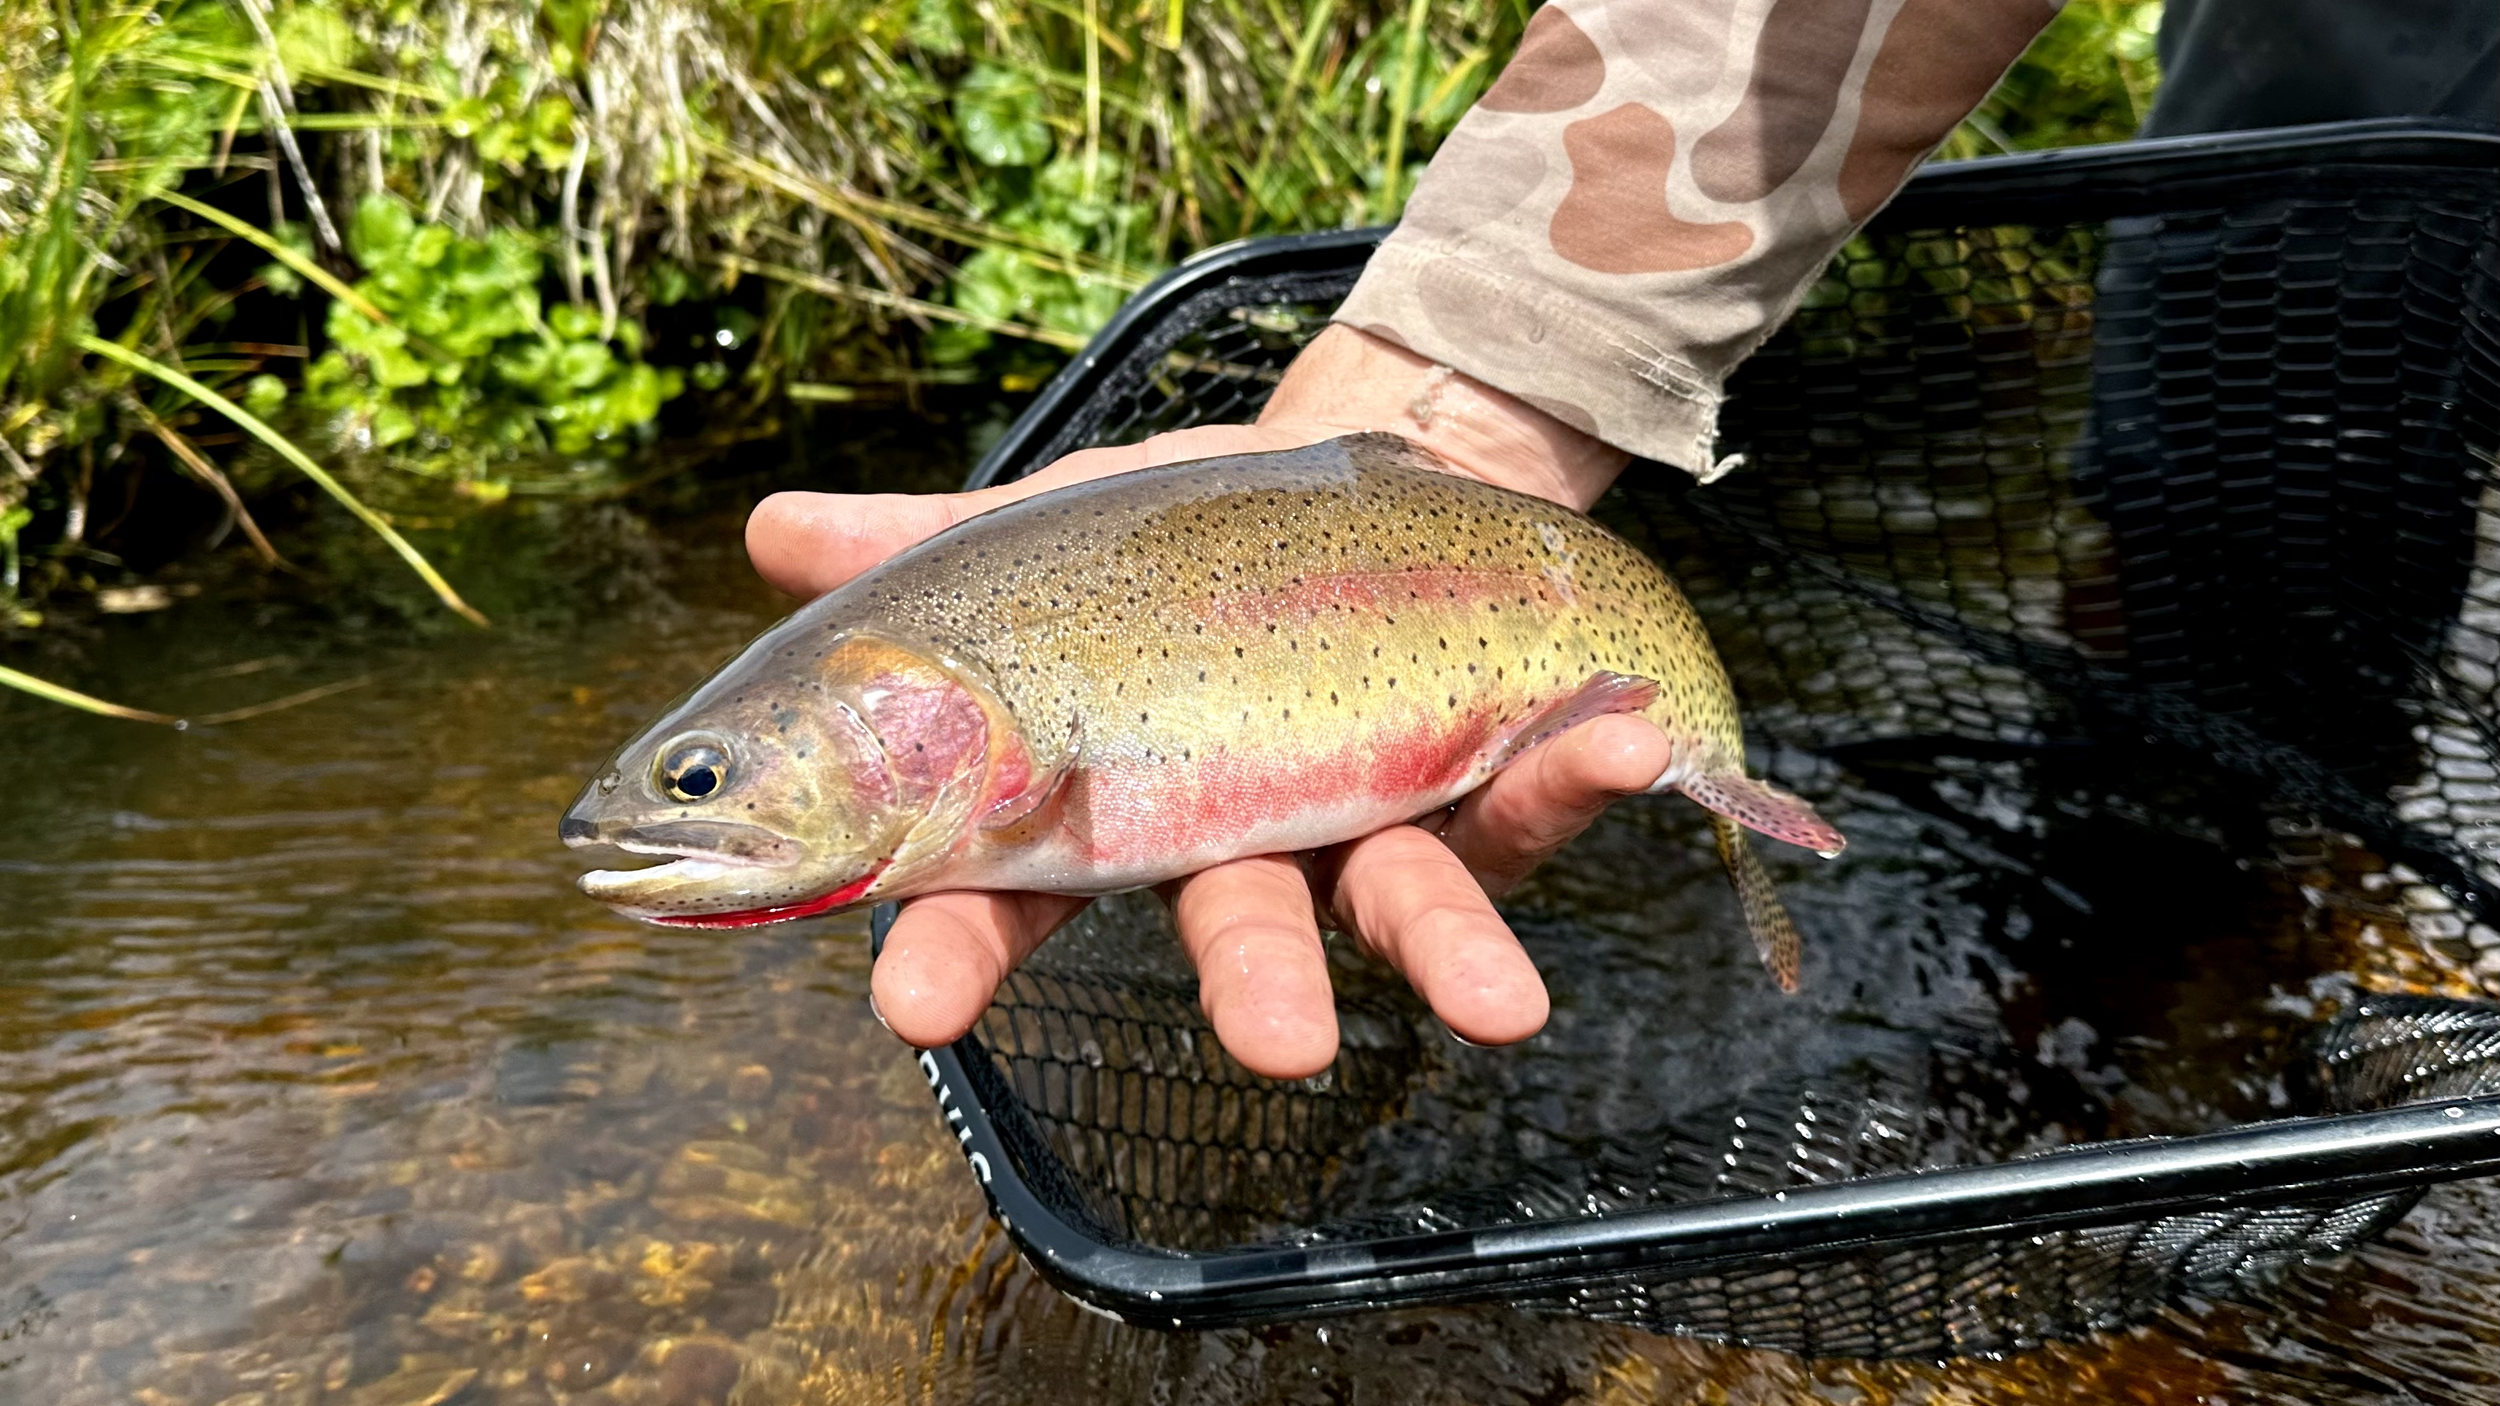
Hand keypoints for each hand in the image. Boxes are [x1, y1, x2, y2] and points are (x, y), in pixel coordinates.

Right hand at [747, 325, 1664, 1077]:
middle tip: (1275, 1047)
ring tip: (1501, 1007)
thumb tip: (765, 530)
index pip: (1017, 897)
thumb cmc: (1186, 537)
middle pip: (1236, 934)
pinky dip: (1583, 776)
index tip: (911, 1006)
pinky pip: (1540, 796)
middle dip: (1255, 992)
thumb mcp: (1053, 533)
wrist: (1368, 472)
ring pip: (1401, 909)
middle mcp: (1246, 844)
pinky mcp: (1491, 786)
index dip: (962, 953)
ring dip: (1452, 953)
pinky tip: (1623, 743)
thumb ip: (919, 544)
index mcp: (1119, 806)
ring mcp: (1373, 825)